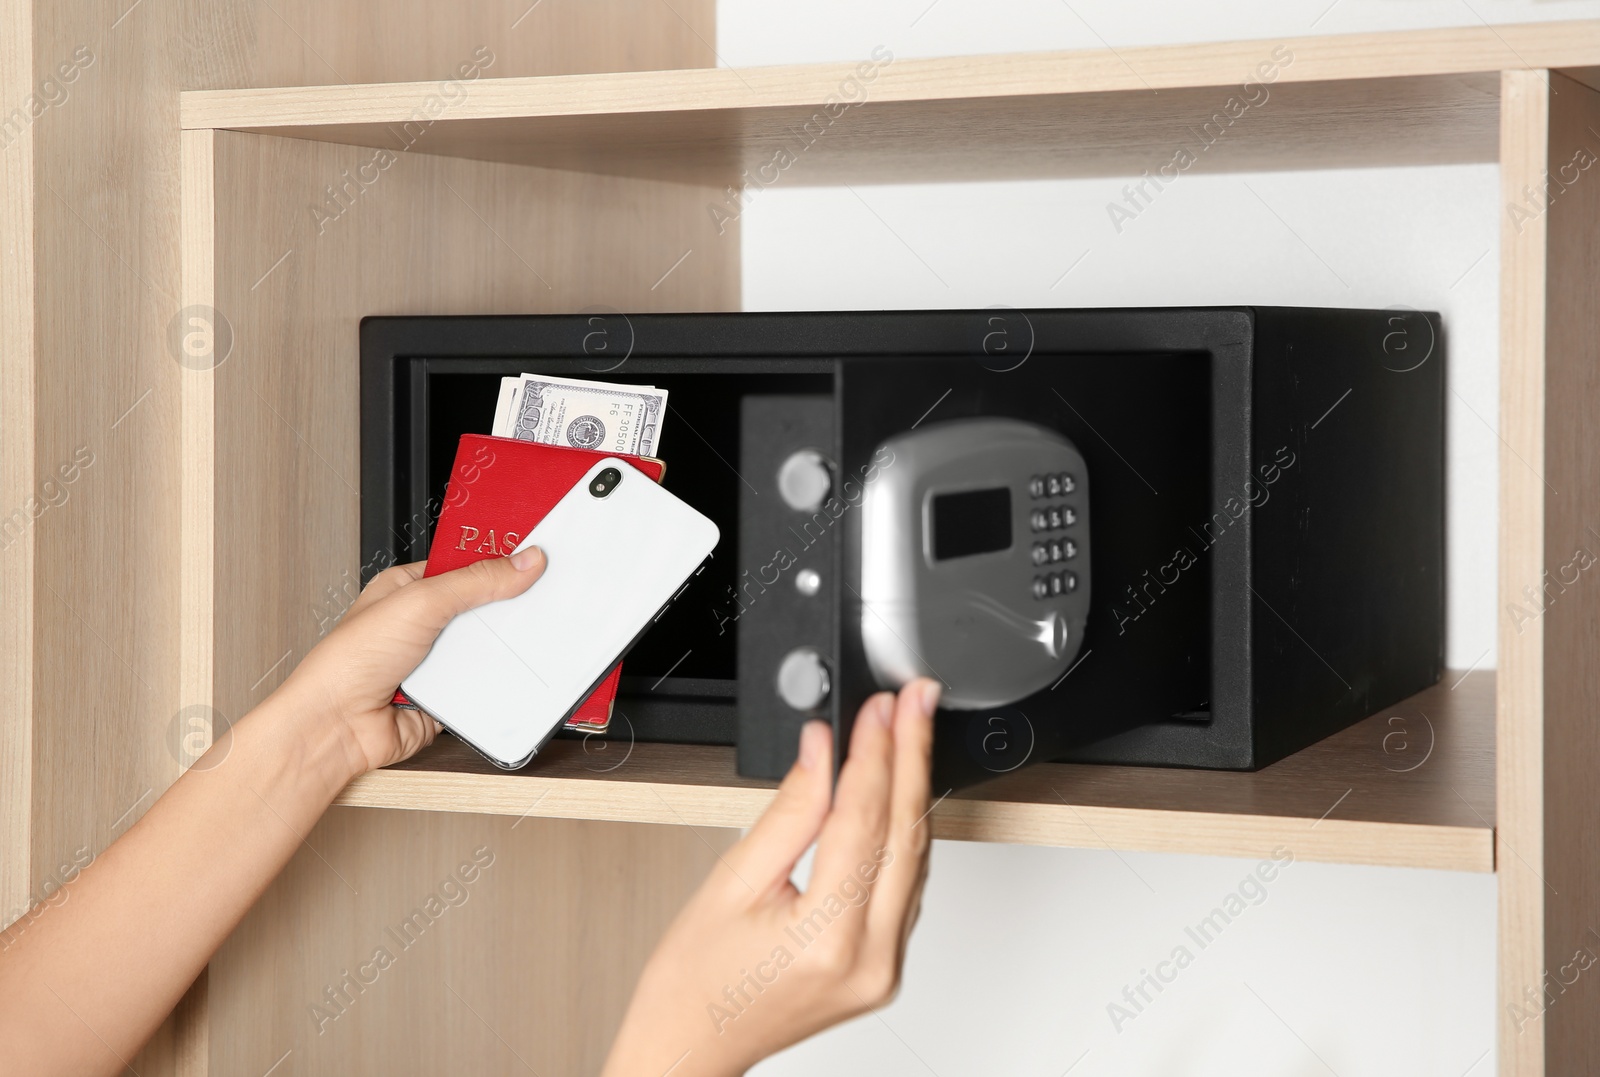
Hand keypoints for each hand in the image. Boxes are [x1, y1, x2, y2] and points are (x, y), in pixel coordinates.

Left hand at [269, 549, 546, 777]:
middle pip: (481, 607)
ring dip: (496, 648)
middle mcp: (422, 622)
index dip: (498, 561)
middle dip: (504, 609)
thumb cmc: (349, 661)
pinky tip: (497, 675)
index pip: (464, 565)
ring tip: (514, 640)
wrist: (337, 726)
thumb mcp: (419, 602)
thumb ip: (476, 581)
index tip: (534, 558)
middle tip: (536, 600)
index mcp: (408, 588)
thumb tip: (522, 562)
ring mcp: (434, 660)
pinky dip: (491, 681)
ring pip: (486, 646)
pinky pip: (484, 682)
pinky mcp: (446, 694)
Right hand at [601, 678, 941, 1076]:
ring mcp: (884, 968)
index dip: (874, 752)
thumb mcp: (731, 881)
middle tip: (914, 700)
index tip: (880, 707)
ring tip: (908, 731)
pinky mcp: (885, 968)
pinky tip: (898, 793)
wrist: (691, 1046)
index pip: (864, 820)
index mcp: (827, 937)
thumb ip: (789, 811)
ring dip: (912, 789)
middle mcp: (869, 958)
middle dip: (910, 756)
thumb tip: (819, 749)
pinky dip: (902, 834)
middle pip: (905, 834)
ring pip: (915, 859)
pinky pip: (906, 887)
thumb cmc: (694, 982)